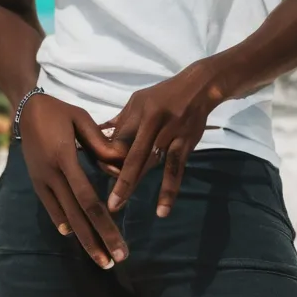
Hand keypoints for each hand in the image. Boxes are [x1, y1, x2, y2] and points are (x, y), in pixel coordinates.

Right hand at [18, 93, 128, 268]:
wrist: (24, 109)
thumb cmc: (58, 111)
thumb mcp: (81, 118)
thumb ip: (101, 143)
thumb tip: (120, 166)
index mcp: (64, 158)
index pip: (87, 199)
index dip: (104, 225)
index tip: (119, 245)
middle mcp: (51, 174)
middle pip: (78, 215)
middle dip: (97, 241)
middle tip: (114, 263)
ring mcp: (41, 180)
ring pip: (65, 216)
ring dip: (83, 239)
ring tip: (100, 259)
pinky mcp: (36, 181)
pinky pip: (51, 207)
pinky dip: (63, 222)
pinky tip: (74, 236)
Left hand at [105, 63, 222, 216]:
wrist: (199, 87)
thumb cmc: (164, 94)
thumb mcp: (138, 100)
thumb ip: (122, 121)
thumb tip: (99, 136)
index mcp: (140, 111)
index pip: (121, 137)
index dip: (109, 155)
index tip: (97, 171)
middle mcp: (155, 124)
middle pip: (134, 154)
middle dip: (119, 178)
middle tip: (107, 200)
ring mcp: (172, 135)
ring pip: (151, 163)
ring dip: (135, 184)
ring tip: (123, 204)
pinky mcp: (186, 144)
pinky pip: (176, 170)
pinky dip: (169, 190)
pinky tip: (162, 209)